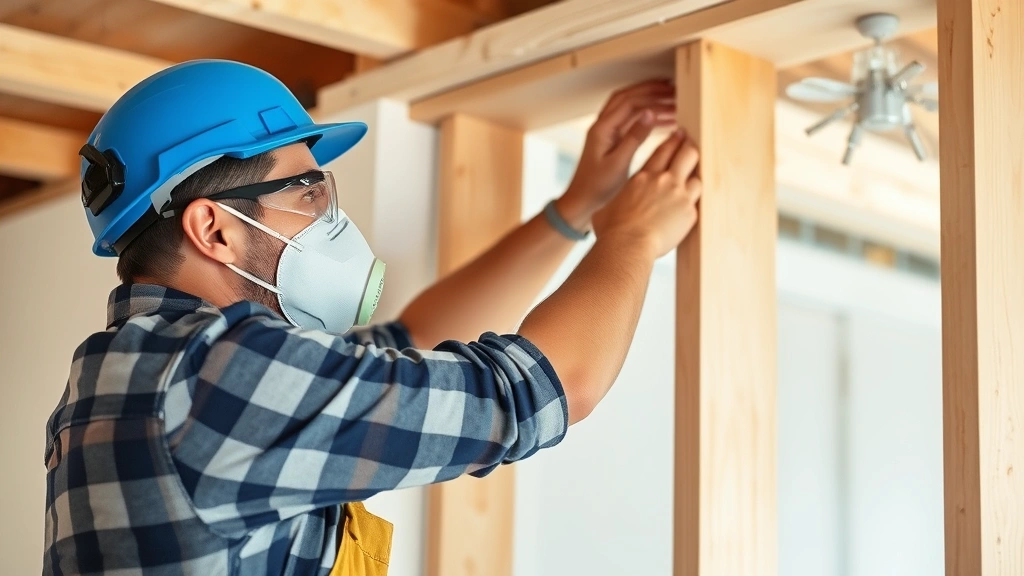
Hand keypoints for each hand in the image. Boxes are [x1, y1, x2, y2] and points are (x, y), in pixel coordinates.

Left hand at [557, 80, 676, 229]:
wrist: (582, 202)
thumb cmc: (597, 187)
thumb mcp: (619, 163)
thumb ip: (635, 137)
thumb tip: (650, 113)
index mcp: (602, 129)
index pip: (629, 102)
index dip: (651, 95)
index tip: (670, 94)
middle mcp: (602, 126)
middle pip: (628, 98)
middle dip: (650, 91)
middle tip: (672, 90)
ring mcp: (607, 132)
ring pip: (630, 108)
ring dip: (650, 103)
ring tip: (673, 103)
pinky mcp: (612, 141)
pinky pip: (631, 122)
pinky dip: (647, 118)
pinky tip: (664, 121)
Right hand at [592, 131, 701, 258]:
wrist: (627, 245)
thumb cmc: (612, 229)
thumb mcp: (608, 207)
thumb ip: (617, 202)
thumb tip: (610, 209)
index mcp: (644, 176)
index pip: (664, 150)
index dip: (674, 141)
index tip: (680, 136)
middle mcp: (665, 181)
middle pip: (688, 153)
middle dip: (691, 148)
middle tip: (692, 148)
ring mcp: (680, 196)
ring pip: (698, 177)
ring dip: (695, 179)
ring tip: (693, 182)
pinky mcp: (690, 213)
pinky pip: (698, 203)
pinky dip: (694, 205)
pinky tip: (690, 208)